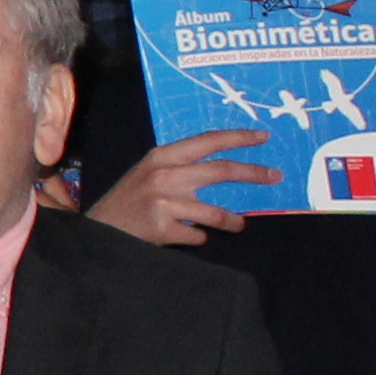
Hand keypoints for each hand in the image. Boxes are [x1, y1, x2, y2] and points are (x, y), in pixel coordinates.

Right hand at [87, 132, 270, 247]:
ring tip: (237, 224)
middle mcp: (165, 175)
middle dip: (253, 173)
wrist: (100, 231)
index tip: (263, 136)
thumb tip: (222, 167)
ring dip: (231, 220)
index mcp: (162, 156)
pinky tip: (192, 237)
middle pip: (220, 170)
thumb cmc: (127, 200)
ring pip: (215, 212)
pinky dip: (200, 238)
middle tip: (275, 176)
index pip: (207, 141)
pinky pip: (198, 235)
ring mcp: (164, 203)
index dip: (238, 138)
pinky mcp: (163, 229)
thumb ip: (178, 166)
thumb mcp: (147, 172)